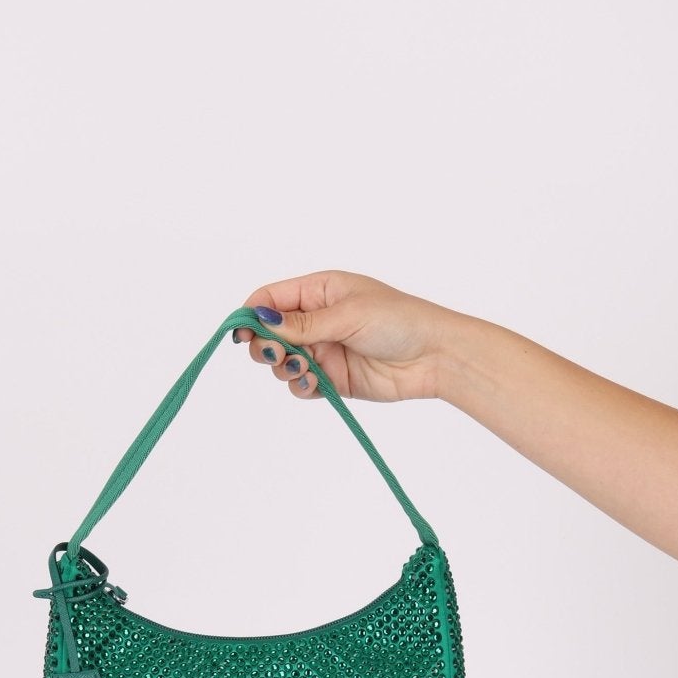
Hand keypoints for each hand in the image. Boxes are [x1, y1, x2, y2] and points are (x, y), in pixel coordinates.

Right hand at [232, 270, 452, 402]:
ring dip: (284, 367)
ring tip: (304, 368)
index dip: (251, 314)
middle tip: (277, 353)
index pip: (271, 298)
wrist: (435, 357)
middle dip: (265, 344)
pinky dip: (301, 386)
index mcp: (320, 291)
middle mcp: (317, 320)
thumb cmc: (399, 320)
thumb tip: (260, 321)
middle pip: (270, 333)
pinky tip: (316, 383)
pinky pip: (302, 384)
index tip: (241, 332)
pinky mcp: (333, 379)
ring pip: (282, 362)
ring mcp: (324, 350)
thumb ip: (303, 324)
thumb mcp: (347, 314)